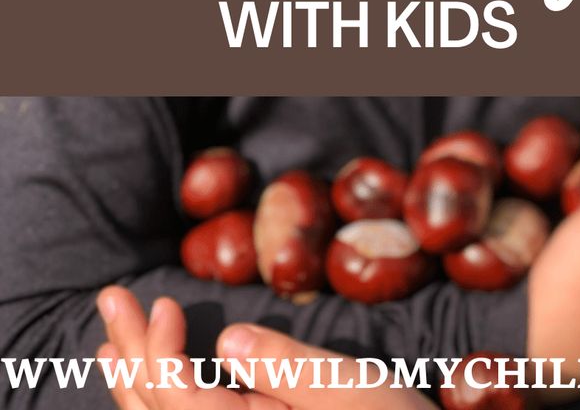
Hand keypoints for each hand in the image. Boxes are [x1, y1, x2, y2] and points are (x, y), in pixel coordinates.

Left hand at [97, 287, 433, 409]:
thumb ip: (288, 369)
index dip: (159, 352)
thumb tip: (229, 340)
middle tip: (110, 299)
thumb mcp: (352, 390)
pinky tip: (152, 382)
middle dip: (131, 357)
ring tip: (112, 342)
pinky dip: (161, 405)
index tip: (164, 301)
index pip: (180, 402)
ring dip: (136, 384)